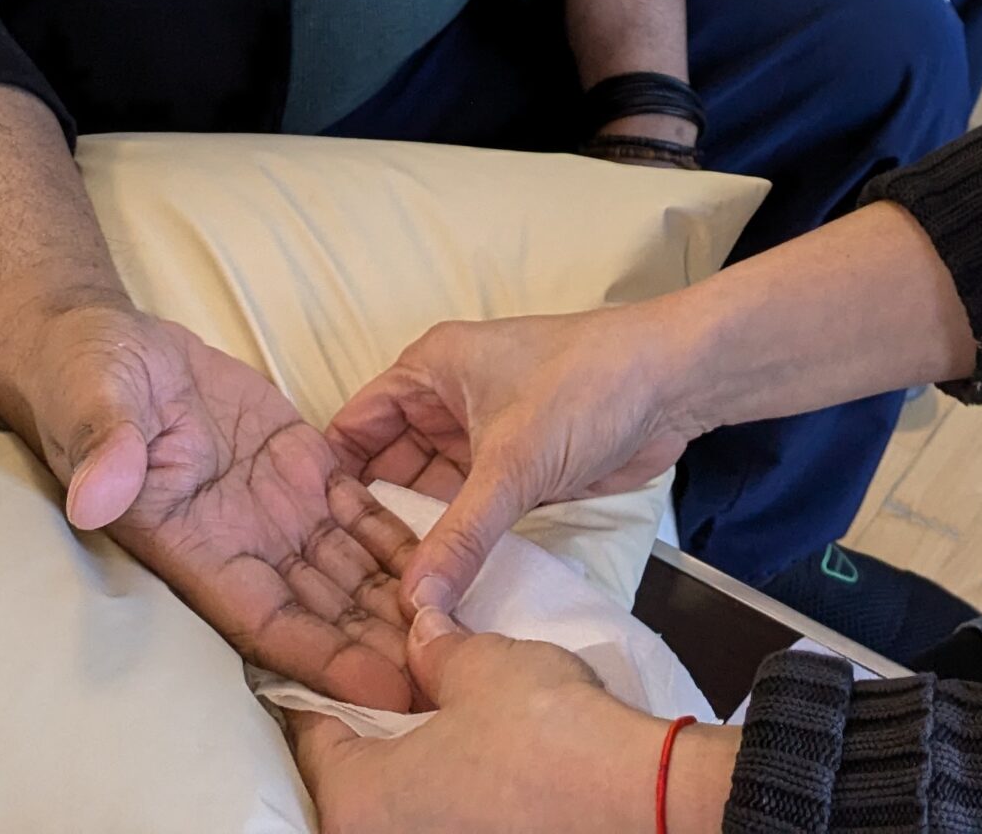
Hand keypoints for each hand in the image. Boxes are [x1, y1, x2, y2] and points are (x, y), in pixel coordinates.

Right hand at [28, 303, 415, 708]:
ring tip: (461, 622)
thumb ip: (105, 449)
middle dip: (380, 642)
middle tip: (451, 665)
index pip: (265, 619)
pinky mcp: (299, 462)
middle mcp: (240, 538)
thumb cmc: (86, 379)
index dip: (323, 656)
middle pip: (322, 607)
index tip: (383, 684)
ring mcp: (274, 503)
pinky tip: (447, 554)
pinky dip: (398, 537)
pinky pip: (356, 510)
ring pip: (348, 567)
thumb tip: (96, 496)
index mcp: (191, 542)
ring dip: (399, 598)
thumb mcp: (92, 403)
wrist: (109, 347)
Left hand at [290, 607, 739, 833]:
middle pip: (352, 768)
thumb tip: (420, 627)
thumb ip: (433, 646)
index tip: (336, 648)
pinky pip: (435, 813)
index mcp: (353, 803)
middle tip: (391, 666)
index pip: (311, 731)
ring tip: (438, 698)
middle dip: (372, 715)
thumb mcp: (477, 665)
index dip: (326, 677)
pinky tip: (474, 742)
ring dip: (411, 748)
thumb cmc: (540, 733)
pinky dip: (444, 778)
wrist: (629, 798)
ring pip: (397, 794)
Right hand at [329, 305, 689, 621]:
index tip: (306, 557)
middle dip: (370, 529)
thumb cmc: (590, 386)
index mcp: (429, 370)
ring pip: (427, 497)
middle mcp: (445, 401)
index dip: (330, 488)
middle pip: (385, 471)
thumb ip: (459, 535)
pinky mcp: (515, 471)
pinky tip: (435, 597)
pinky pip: (468, 514)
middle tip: (343, 603)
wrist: (675, 381)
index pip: (353, 430)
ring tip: (380, 612)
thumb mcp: (513, 462)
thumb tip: (412, 604)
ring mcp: (481, 439)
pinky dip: (454, 548)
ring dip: (414, 544)